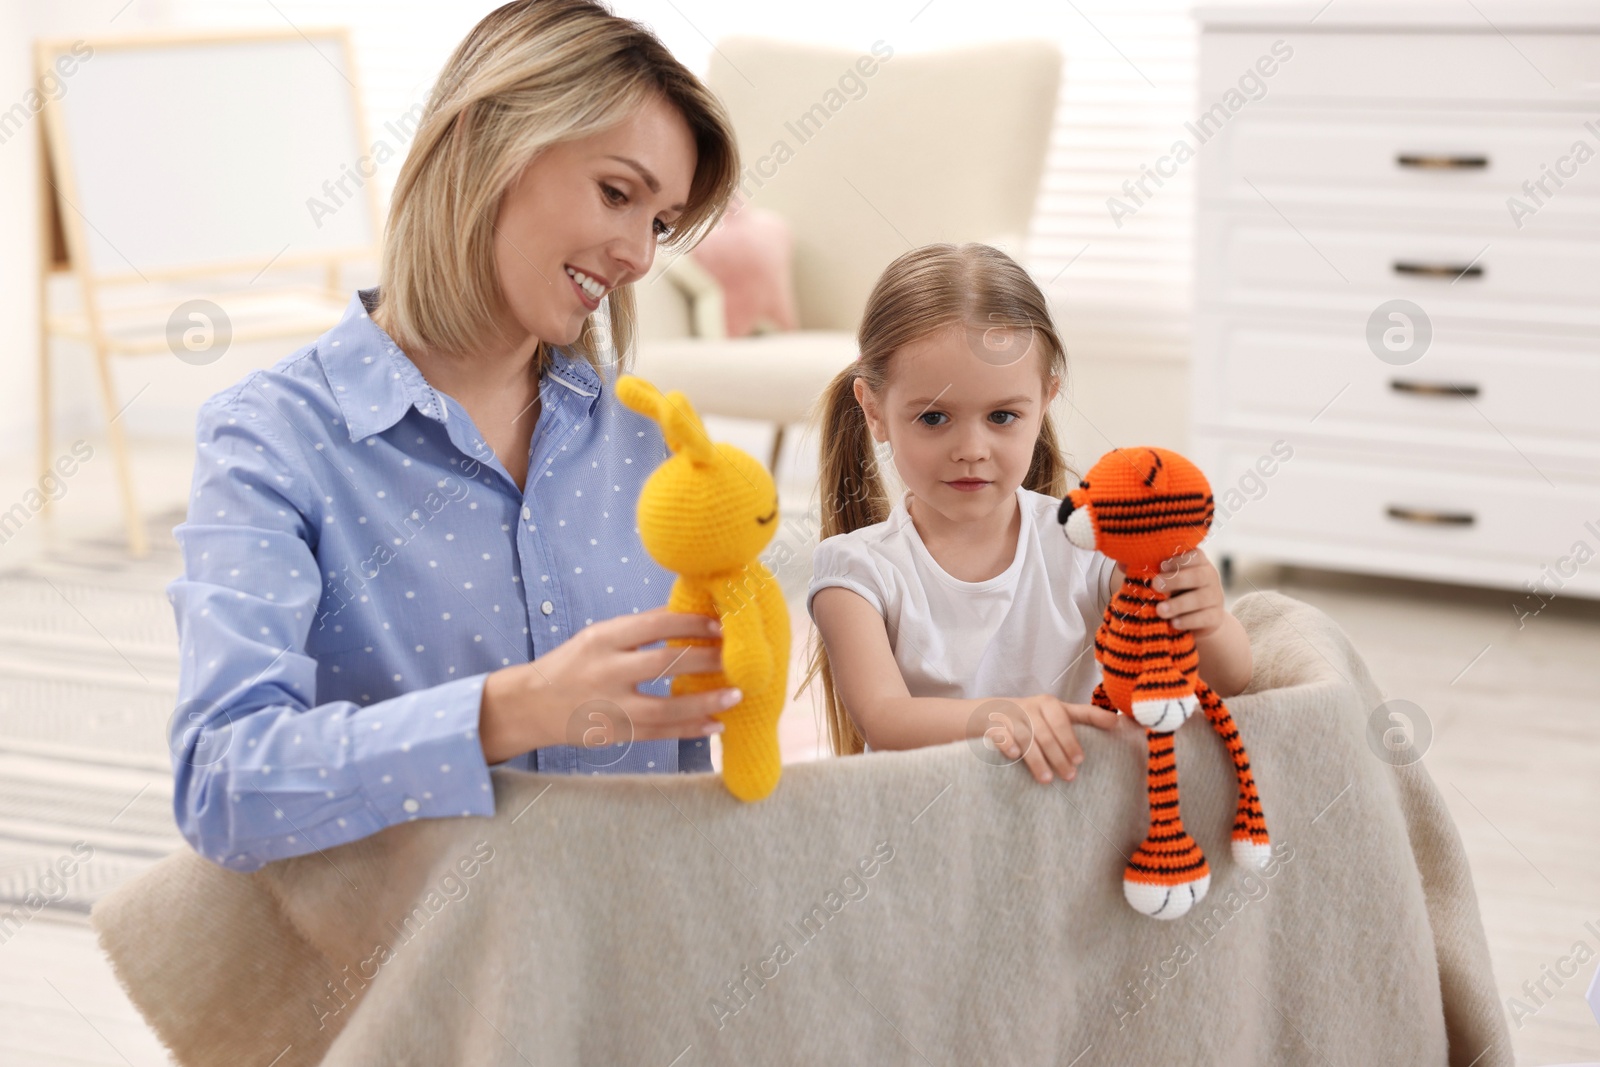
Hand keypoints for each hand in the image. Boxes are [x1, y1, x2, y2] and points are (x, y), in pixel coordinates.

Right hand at [479, 606, 740, 763]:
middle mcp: (606, 671)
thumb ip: (637, 631)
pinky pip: (659, 733)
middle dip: (708, 659)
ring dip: (706, 701)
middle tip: (738, 657)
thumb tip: (689, 618)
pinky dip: (690, 729)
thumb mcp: (597, 638)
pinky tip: (715, 724)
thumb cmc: (572, 664)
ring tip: (736, 695)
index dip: (692, 623)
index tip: (721, 625)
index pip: (655, 624)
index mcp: (602, 639)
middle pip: (665, 662)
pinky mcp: (615, 734)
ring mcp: (611, 706)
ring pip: (666, 705)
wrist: (530, 706)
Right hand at [978, 693, 1121, 784]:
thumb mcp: (1059, 712)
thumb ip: (1086, 715)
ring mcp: (1011, 717)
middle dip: (1059, 756)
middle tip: (1070, 777)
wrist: (993, 712)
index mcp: (1049, 704)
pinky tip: (1015, 756)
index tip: (1081, 760)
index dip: (1072, 740)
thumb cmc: (1035, 716)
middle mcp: (1030, 708)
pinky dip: (1008, 744)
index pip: (1064, 721)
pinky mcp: (994, 726)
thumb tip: (1118, 721)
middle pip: (1047, 734)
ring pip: (1026, 738)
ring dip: (1037, 759)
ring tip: (1047, 780)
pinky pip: (1000, 735)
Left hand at [1152, 548, 1226, 637]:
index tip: (1161, 566)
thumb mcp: (1167, 580)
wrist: (1197, 620)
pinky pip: (1205, 618)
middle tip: (1155, 585)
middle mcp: (1210, 577)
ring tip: (1160, 610)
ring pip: (1201, 598)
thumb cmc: (1175, 593)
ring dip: (1179, 604)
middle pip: (1198, 575)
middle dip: (1175, 580)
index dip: (1179, 560)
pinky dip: (1188, 621)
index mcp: (1199, 564)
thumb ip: (1151, 572)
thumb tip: (1125, 565)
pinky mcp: (1216, 617)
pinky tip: (1174, 623)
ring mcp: (1215, 597)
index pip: (1196, 556)